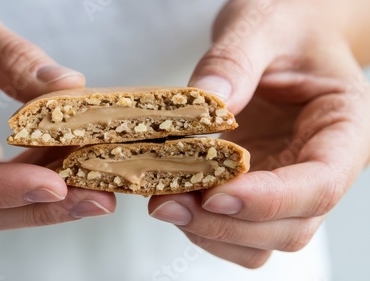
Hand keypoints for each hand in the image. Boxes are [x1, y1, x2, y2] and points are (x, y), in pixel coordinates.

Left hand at [149, 0, 369, 267]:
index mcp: (344, 129)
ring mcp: (287, 182)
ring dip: (210, 232)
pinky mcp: (255, 185)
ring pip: (261, 240)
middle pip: (289, 227)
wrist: (285, 34)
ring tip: (165, 202)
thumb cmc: (288, 26)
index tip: (214, 195)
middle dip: (226, 224)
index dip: (267, 200)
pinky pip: (235, 228)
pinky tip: (174, 197)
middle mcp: (321, 167)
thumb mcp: (262, 26)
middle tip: (168, 202)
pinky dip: (203, 225)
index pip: (319, 185)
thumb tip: (205, 103)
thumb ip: (234, 61)